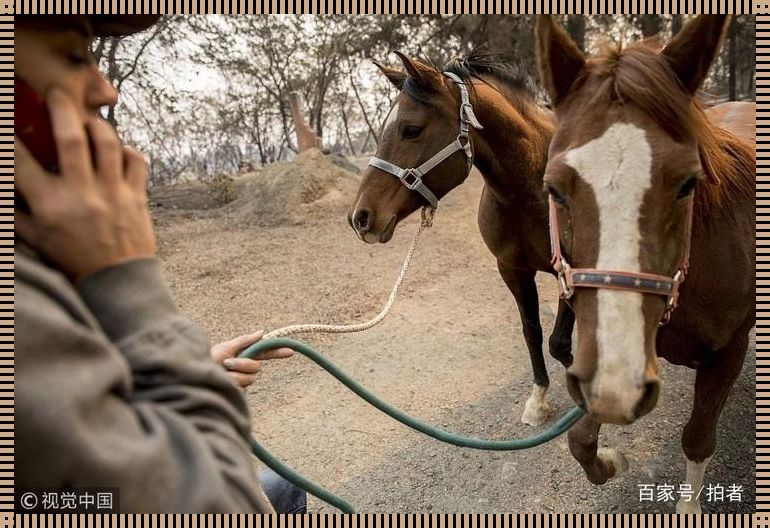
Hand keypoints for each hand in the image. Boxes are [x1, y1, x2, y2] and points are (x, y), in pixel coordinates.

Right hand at [15, 89, 155, 280]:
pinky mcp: (137, 196)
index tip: (8, 121)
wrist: (117, 282)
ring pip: (108, 144)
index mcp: (50, 204)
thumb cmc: (73, 258)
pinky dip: (129, 150)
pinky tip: (119, 150)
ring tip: (90, 120)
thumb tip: (6, 191)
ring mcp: (113, 193)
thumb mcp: (37, 238)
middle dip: (62, 109)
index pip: (20, 162)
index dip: (9, 138)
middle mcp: (81, 194)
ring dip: (98, 126)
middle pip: (71, 139)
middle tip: (56, 92)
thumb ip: (16, 212)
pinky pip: (137, 161)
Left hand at [210, 331, 293, 387]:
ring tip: (220, 373)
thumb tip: (262, 332)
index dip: (277, 352)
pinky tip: (221, 383)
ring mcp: (242, 382)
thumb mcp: (226, 347)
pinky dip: (229, 383)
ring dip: (233, 375)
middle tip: (226, 363)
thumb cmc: (208, 359)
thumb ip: (245, 340)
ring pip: (249, 379)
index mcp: (244, 355)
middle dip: (242, 364)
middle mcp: (245, 369)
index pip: (265, 354)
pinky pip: (240, 388)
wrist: (193, 377)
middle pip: (256, 367)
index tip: (291, 351)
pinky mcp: (238, 394)